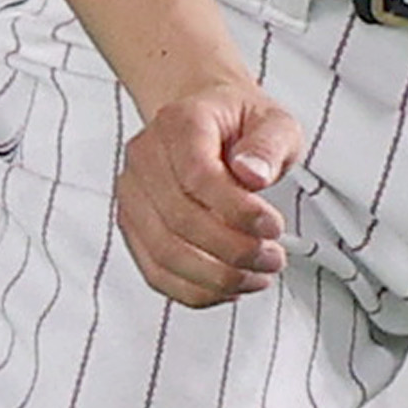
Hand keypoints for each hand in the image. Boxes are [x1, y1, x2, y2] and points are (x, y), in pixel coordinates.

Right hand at [115, 75, 304, 306]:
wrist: (205, 117)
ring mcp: (134, 194)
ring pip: (164, 253)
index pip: (197, 175)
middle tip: (272, 257)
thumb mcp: (274, 122)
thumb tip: (253, 174)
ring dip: (216, 277)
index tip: (273, 226)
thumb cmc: (238, 122)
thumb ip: (269, 145)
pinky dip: (195, 290)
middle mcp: (146, 157)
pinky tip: (228, 288)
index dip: (237, 210)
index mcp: (180, 123)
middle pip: (179, 220)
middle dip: (234, 251)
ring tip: (256, 276)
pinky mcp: (134, 226)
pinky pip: (156, 272)